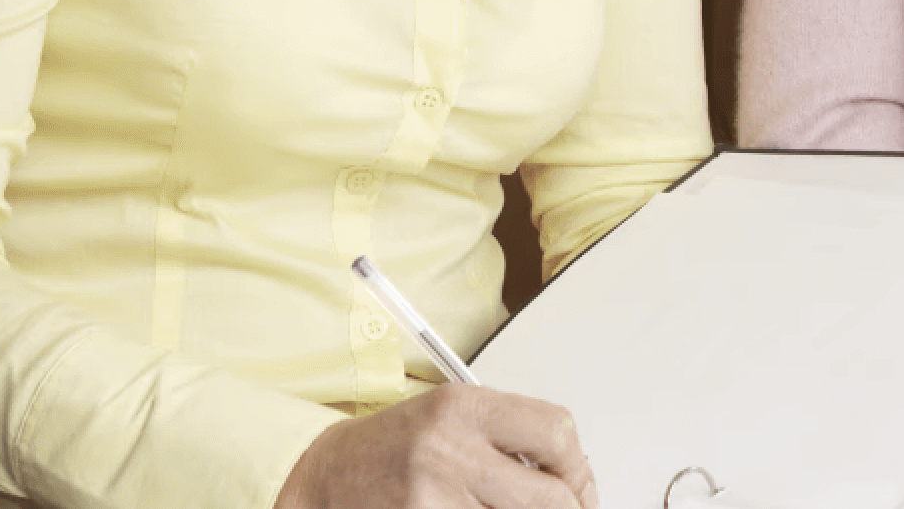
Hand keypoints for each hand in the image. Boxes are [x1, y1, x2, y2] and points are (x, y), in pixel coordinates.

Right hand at [274, 384, 598, 508]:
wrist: (323, 475)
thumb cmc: (393, 446)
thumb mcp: (451, 417)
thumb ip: (507, 435)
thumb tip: (570, 474)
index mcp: (464, 407)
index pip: (556, 432)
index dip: (579, 468)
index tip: (578, 485)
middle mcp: (450, 450)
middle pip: (550, 496)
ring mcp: (434, 497)